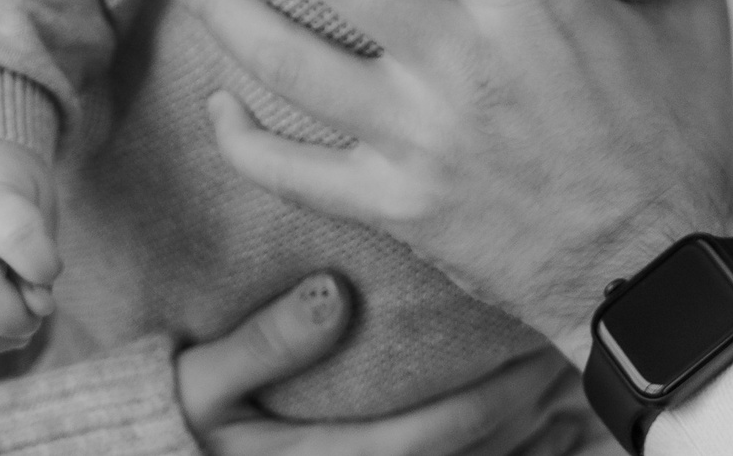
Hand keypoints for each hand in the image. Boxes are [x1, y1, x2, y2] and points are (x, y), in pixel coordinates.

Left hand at [169, 0, 732, 366]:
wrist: (664, 277)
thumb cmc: (678, 135)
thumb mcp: (693, 16)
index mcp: (529, 0)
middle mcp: (461, 60)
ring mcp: (419, 138)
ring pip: (288, 59)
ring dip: (222, 2)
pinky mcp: (396, 206)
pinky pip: (292, 171)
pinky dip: (243, 138)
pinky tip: (214, 100)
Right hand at [177, 272, 595, 454]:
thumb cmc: (162, 423)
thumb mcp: (196, 383)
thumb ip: (262, 344)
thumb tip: (331, 293)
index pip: (439, 432)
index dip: (497, 392)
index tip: (534, 340)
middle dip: (528, 406)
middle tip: (570, 348)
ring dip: (526, 439)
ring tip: (568, 391)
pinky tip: (536, 439)